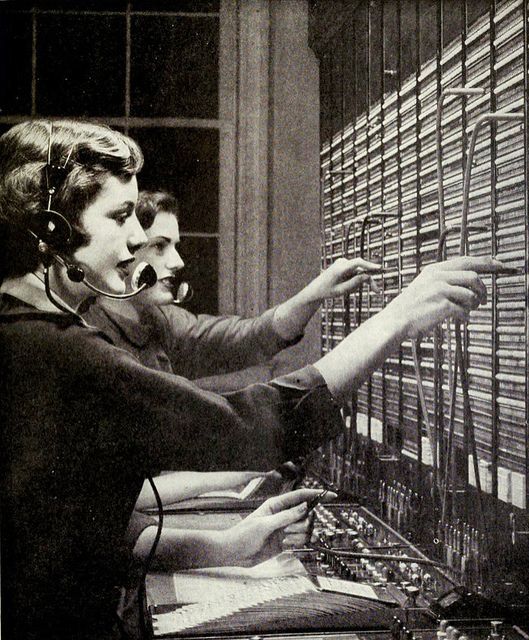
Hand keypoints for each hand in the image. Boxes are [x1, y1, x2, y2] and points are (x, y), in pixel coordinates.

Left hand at [221, 488, 335, 565]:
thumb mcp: (265, 524)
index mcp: (276, 505)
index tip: (330, 495)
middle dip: (302, 524)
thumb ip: (285, 517)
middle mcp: (282, 516)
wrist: (234, 553)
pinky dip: (295, 545)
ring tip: (284, 540)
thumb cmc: (244, 534)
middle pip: (305, 515)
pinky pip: (299, 542)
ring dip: (297, 536)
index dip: (315, 494)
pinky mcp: (285, 543)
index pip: (299, 497)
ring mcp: (284, 529)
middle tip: (288, 531)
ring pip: (304, 530)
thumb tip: (304, 508)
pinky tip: (284, 547)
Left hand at [304, 258, 381, 300]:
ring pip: (358, 272)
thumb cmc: (327, 291)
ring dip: (357, 283)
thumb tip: (367, 276)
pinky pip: (354, 273)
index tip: (379, 268)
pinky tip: (345, 287)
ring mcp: (343, 263)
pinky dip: (354, 281)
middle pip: (361, 269)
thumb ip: (355, 283)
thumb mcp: (342, 290)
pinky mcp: (344, 265)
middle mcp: (342, 262)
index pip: (358, 263)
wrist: (316, 289)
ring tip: (346, 290)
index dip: (369, 265)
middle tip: (376, 291)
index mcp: (340, 267)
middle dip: (368, 280)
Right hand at [388, 256, 505, 338]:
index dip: (486, 262)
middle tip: (484, 299)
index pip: (466, 261)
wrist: (396, 320)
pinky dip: (465, 317)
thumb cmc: (411, 307)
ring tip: (468, 311)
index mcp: (434, 270)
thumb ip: (445, 280)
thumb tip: (472, 281)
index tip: (500, 264)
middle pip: (473, 277)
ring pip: (471, 295)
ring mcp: (440, 290)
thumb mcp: (425, 285)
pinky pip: (464, 311)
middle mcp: (438, 277)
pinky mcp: (442, 305)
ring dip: (474, 305)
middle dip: (483, 289)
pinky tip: (460, 320)